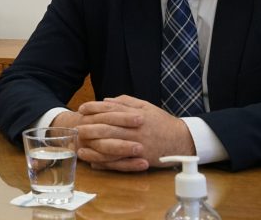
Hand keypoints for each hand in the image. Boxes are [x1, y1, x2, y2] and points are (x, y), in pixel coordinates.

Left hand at [58, 95, 194, 171]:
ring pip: (111, 145)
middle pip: (108, 127)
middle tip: (77, 127)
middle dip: (90, 127)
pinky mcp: (139, 159)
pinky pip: (119, 162)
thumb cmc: (162, 123)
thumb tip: (106, 100)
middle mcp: (135, 129)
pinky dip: (105, 162)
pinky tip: (93, 161)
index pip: (111, 110)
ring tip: (80, 144)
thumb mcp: (146, 106)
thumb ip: (126, 102)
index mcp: (136, 115)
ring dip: (94, 145)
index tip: (82, 108)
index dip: (95, 108)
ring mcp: (137, 145)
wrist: (183, 141)